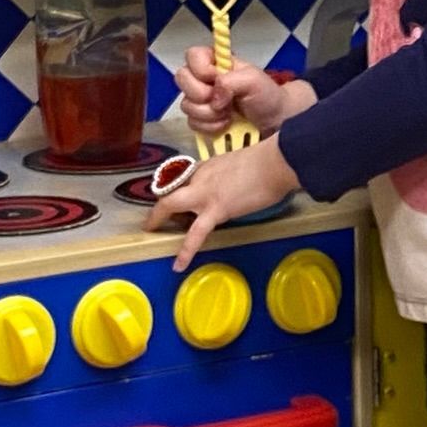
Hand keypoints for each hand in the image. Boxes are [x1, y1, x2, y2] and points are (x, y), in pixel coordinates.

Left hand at [146, 136, 299, 272]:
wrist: (275, 162)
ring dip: (159, 217)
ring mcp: (205, 193)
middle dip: (159, 204)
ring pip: (172, 204)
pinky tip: (179, 265)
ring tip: (151, 230)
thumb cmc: (269, 161)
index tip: (180, 202)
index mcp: (209, 167)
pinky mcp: (216, 210)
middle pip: (171, 189)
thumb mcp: (242, 164)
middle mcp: (202, 177)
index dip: (180, 192)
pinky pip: (196, 234)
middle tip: (153, 218)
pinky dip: (186, 251)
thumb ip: (232, 176)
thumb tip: (237, 187)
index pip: (187, 180)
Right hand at [175, 50, 316, 138]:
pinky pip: (192, 123)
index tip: (216, 78)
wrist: (274, 122)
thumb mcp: (253, 80)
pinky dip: (210, 127)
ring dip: (210, 113)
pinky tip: (225, 125)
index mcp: (215, 62)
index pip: (192, 55)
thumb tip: (214, 97)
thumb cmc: (266, 96)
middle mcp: (203, 79)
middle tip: (224, 100)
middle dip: (202, 93)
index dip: (201, 68)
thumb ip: (231, 81)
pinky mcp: (201, 121)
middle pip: (182, 79)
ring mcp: (200, 101)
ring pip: (186, 105)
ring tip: (229, 114)